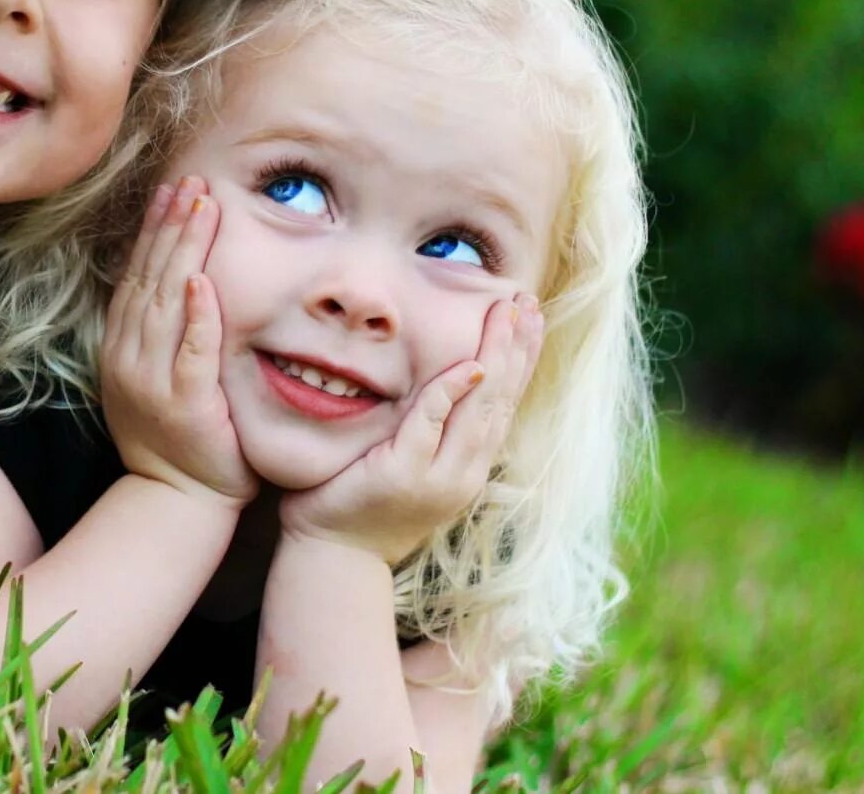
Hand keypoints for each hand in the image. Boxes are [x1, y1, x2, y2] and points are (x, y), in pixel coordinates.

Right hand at [100, 176, 256, 507]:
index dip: (153, 232)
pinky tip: (204, 280)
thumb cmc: (179, 440)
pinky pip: (191, 351)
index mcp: (120, 350)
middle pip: (149, 279)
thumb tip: (179, 280)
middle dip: (172, 227)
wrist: (178, 502)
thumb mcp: (156, 378)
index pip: (135, 277)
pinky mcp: (185, 405)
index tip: (171, 192)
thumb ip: (163, 334)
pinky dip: (197, 315)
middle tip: (193, 184)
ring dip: (185, 252)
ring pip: (166, 303)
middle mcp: (128, 359)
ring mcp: (153, 382)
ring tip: (203, 209)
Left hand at [279, 295, 542, 564]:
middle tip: (527, 302)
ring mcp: (435, 476)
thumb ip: (427, 431)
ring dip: (497, 359)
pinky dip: (448, 395)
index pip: (502, 404)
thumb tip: (444, 384)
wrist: (334, 561)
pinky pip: (429, 427)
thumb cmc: (360, 508)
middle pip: (500, 401)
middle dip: (517, 348)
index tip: (529, 317)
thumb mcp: (407, 466)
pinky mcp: (401, 475)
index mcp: (465, 467)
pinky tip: (466, 366)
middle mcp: (461, 472)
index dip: (519, 360)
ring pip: (478, 411)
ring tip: (509, 316)